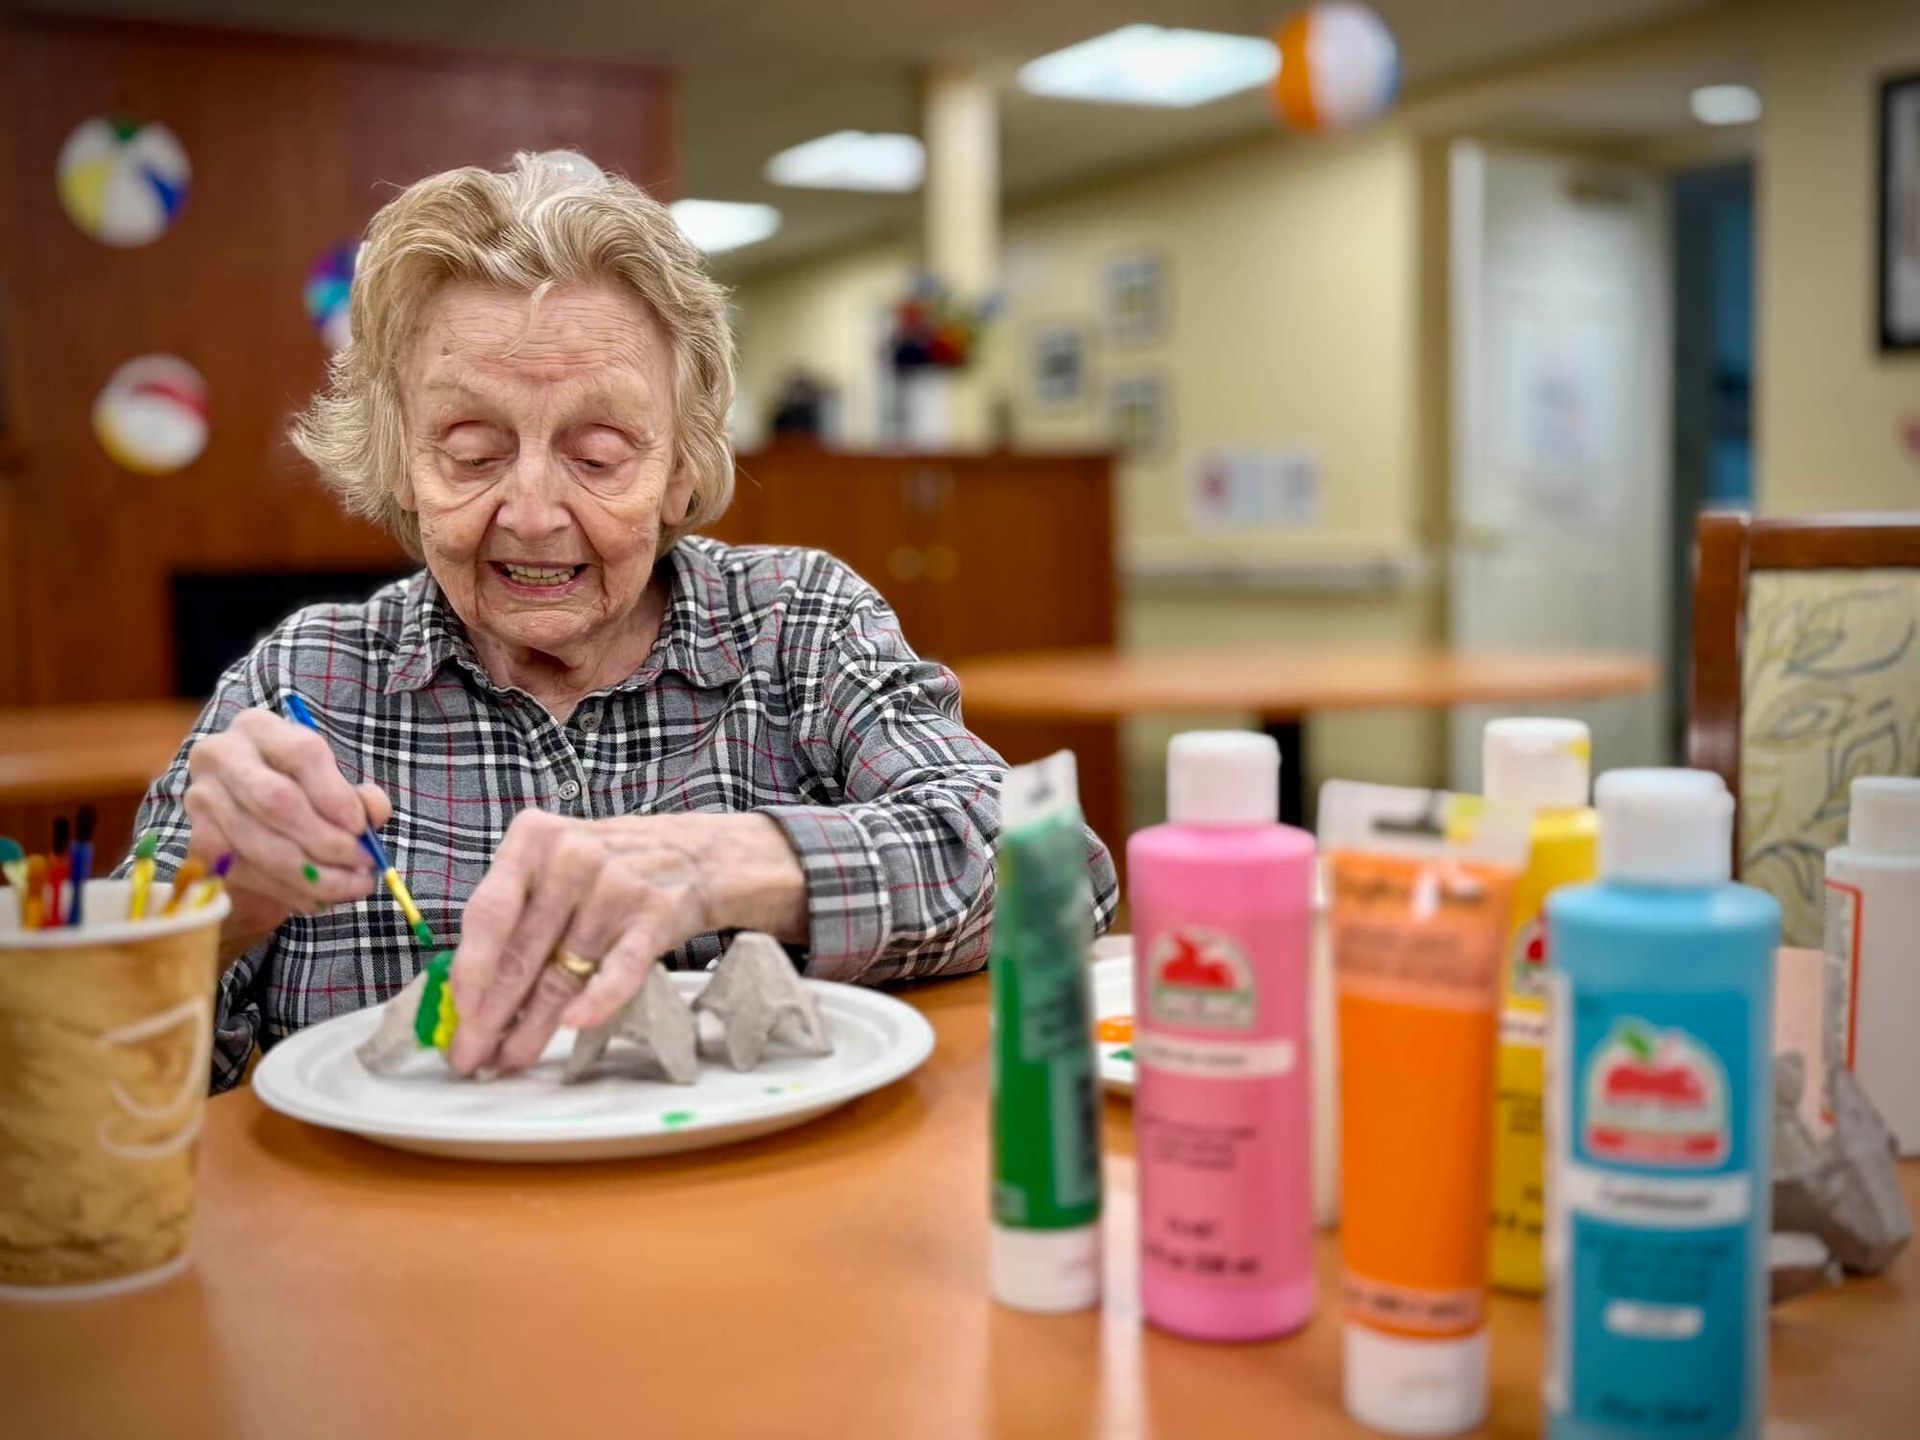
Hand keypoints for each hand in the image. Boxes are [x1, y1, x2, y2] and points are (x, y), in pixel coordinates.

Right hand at [183, 707, 392, 947]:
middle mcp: (221, 755)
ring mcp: (202, 799)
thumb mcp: (331, 784)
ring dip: (315, 875)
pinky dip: (291, 892)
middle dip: (326, 840)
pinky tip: (320, 897)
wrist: (247, 820)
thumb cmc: (300, 793)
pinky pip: (248, 874)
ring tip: (354, 885)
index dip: (335, 794)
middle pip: (276, 801)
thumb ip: (359, 797)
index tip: (361, 827)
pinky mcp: (199, 841)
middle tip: (363, 863)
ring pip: (262, 845)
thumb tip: (373, 811)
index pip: (302, 753)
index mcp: (260, 727)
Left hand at [447, 810, 806, 1075]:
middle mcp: (572, 857)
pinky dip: (598, 999)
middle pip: (522, 951)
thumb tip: (472, 990)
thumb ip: (516, 911)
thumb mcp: (554, 864)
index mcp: (534, 840)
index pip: (489, 910)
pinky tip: (575, 1024)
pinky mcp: (656, 913)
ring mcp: (616, 885)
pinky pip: (620, 967)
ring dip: (535, 1025)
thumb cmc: (608, 866)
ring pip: (564, 971)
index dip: (469, 968)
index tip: (458, 1011)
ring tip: (512, 1057)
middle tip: (471, 1053)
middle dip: (492, 1013)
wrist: (696, 854)